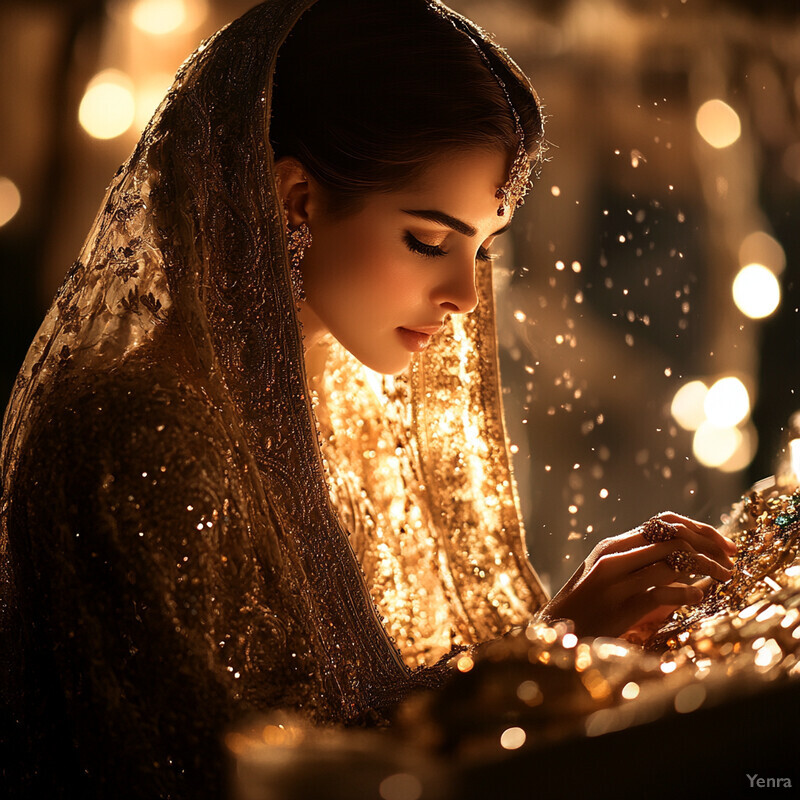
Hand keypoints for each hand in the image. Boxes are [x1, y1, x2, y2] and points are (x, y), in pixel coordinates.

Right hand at [538, 512, 736, 638]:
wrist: (558, 628)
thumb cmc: (588, 603)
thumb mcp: (608, 573)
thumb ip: (637, 559)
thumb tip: (681, 553)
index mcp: (613, 544)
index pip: (665, 521)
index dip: (700, 528)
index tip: (723, 544)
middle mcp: (614, 556)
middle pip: (674, 537)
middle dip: (710, 547)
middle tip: (730, 561)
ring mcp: (616, 581)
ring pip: (673, 562)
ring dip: (707, 569)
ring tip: (724, 579)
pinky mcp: (621, 606)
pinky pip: (664, 592)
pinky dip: (688, 593)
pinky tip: (699, 597)